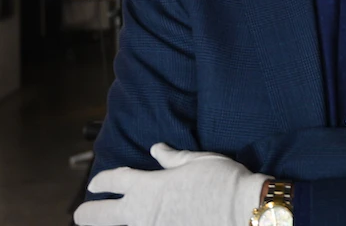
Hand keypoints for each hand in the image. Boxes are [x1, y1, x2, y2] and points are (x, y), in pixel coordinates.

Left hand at [74, 143, 268, 225]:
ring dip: (112, 225)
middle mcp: (141, 212)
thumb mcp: (197, 160)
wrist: (243, 210)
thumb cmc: (223, 180)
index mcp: (148, 186)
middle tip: (80, 214)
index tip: (96, 183)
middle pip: (99, 215)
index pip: (114, 180)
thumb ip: (172, 157)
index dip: (101, 181)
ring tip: (109, 224)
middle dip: (86, 213)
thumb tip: (156, 149)